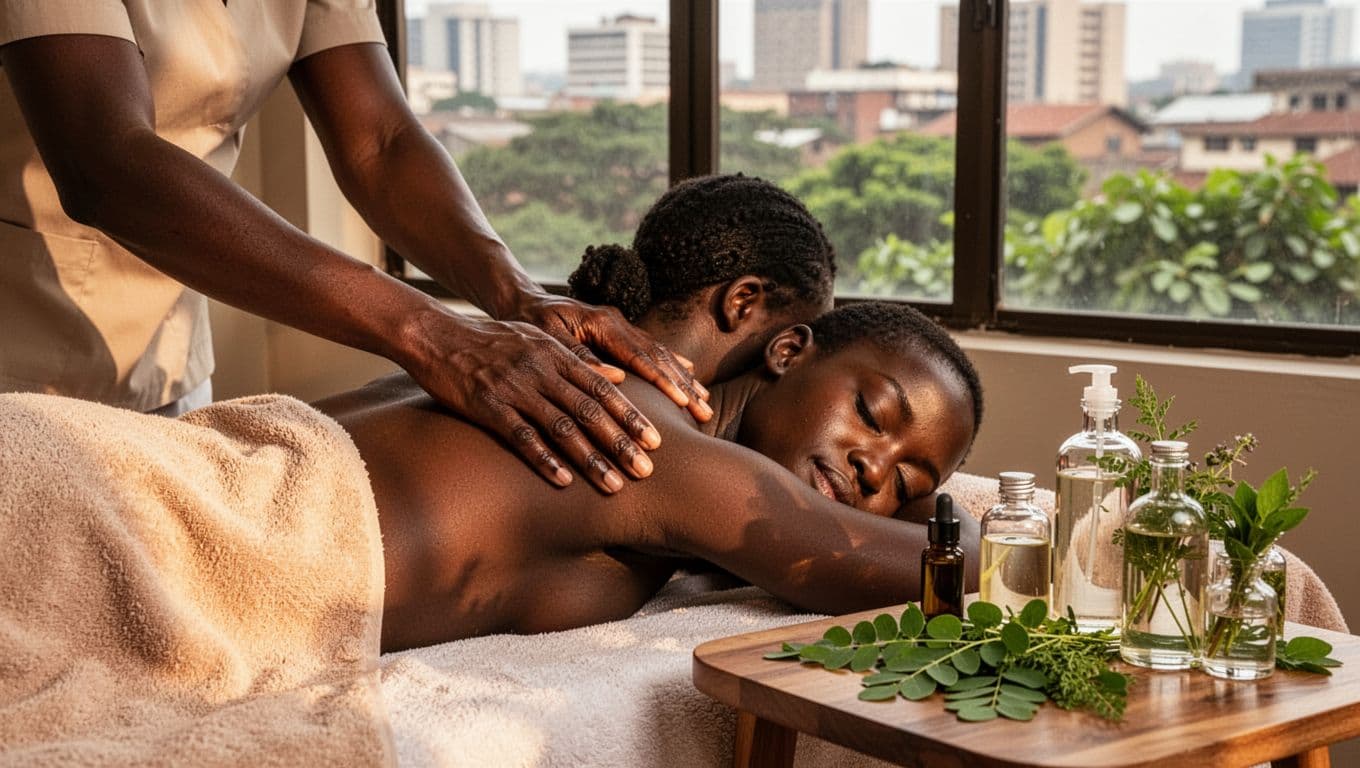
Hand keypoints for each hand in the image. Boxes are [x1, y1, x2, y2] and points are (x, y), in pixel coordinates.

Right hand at [400, 306, 673, 493]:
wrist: (436, 334)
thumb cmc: (490, 340)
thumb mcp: (537, 339)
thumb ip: (577, 358)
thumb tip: (618, 376)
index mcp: (557, 354)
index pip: (603, 388)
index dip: (631, 416)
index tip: (656, 441)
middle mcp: (542, 371)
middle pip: (590, 411)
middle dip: (621, 443)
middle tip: (646, 471)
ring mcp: (515, 389)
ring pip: (562, 428)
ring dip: (591, 459)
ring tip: (614, 485)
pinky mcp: (488, 406)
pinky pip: (521, 436)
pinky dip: (545, 459)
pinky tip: (564, 481)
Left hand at [506, 292, 711, 422]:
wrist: (521, 300)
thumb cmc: (528, 321)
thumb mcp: (546, 338)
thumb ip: (578, 356)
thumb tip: (615, 379)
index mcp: (601, 323)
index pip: (641, 357)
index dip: (664, 381)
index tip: (684, 402)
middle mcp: (616, 322)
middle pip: (658, 357)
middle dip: (684, 387)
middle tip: (705, 413)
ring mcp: (620, 326)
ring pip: (660, 354)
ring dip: (684, 379)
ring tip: (704, 403)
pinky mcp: (618, 332)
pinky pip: (651, 350)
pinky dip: (672, 365)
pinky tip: (689, 375)